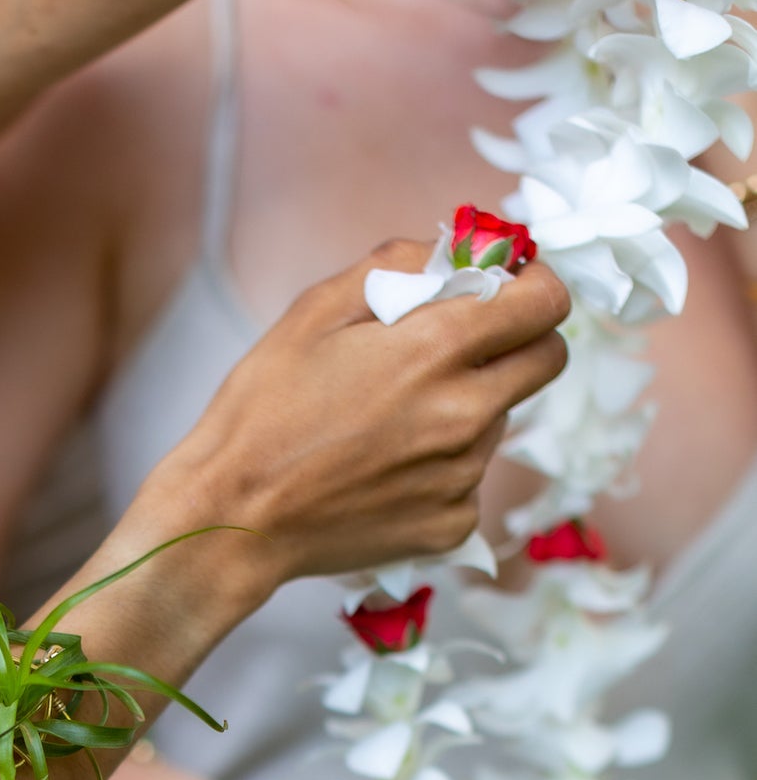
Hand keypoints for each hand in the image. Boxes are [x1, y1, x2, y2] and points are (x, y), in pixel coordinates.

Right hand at [137, 241, 568, 629]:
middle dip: (517, 341)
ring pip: (500, 420)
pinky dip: (441, 466)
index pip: (547, 302)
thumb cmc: (262, 411)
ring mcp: (462, 475)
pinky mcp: (451, 524)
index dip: (533, 287)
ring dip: (468, 406)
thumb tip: (456, 255)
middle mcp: (465, 413)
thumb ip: (398, 265)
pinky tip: (385, 469)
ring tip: (392, 421)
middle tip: (461, 348)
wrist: (233, 517)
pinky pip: (470, 478)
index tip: (507, 289)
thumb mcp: (314, 311)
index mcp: (438, 349)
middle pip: (547, 360)